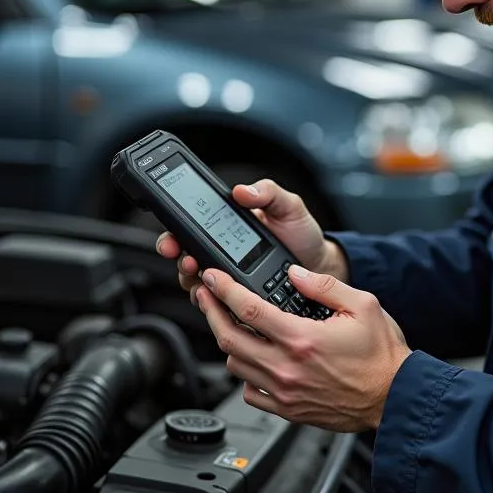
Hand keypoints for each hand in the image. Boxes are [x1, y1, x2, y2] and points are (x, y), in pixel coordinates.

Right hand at [155, 179, 348, 303]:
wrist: (319, 264)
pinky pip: (215, 302)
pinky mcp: (237, 298)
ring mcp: (227, 276)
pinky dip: (211, 301)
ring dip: (191, 279)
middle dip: (176, 257)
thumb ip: (268, 193)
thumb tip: (242, 190)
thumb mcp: (288, 206)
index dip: (174, 232)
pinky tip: (218, 298)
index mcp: (228, 225)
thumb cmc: (301, 233)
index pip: (190, 226)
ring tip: (201, 276)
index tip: (173, 237)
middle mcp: (221, 251)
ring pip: (195, 281)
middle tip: (186, 259)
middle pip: (183, 255)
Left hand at [196, 265, 410, 431]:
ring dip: (227, 343)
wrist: (395, 398)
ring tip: (229, 325)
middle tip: (206, 296)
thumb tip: (295, 274)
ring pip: (235, 366)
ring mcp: (285, 392)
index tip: (212, 278)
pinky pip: (250, 393)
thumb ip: (325, 285)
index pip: (248, 310)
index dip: (223, 290)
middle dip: (211, 313)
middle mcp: (287, 368)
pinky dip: (245, 375)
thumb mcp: (363, 305)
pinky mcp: (289, 410)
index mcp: (302, 338)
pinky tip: (253, 360)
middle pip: (229, 339)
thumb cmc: (383, 355)